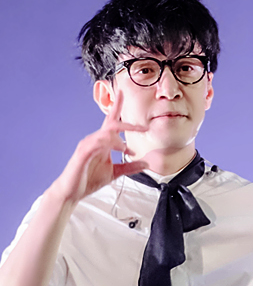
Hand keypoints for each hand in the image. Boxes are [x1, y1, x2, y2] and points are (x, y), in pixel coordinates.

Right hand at [45, 91, 147, 206]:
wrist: (71, 192)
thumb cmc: (89, 179)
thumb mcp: (115, 173)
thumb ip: (130, 167)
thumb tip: (147, 163)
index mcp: (103, 142)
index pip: (111, 122)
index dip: (117, 107)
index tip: (123, 93)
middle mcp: (95, 140)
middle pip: (111, 124)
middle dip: (128, 124)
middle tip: (144, 128)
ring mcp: (87, 145)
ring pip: (105, 133)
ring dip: (119, 140)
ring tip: (127, 149)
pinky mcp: (82, 153)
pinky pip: (95, 143)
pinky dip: (108, 144)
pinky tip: (117, 148)